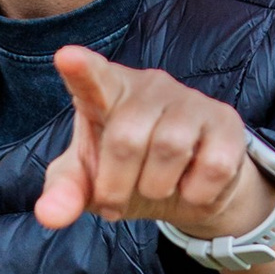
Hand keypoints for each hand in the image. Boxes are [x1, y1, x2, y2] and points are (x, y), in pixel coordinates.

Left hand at [35, 48, 261, 238]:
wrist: (188, 189)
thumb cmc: (127, 173)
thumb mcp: (89, 183)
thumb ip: (65, 192)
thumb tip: (48, 216)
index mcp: (107, 94)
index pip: (93, 78)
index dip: (81, 70)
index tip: (66, 58)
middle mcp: (149, 86)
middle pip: (126, 138)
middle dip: (116, 185)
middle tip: (115, 201)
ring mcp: (190, 100)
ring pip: (171, 148)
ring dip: (156, 188)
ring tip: (154, 189)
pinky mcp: (226, 122)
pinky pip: (212, 166)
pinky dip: (196, 194)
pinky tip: (191, 186)